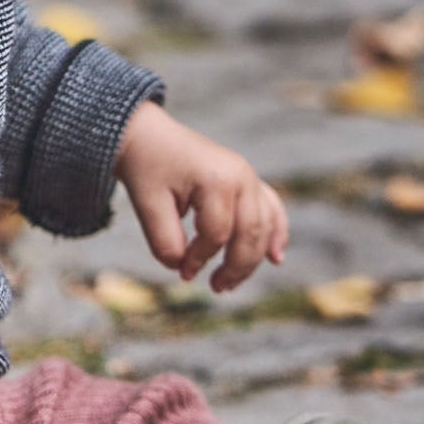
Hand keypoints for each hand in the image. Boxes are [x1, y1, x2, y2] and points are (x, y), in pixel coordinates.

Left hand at [113, 100, 288, 293]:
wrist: (147, 136)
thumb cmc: (146, 168)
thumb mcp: (147, 205)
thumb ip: (164, 241)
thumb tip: (182, 268)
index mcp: (217, 180)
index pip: (217, 234)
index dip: (200, 259)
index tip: (182, 272)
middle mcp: (241, 176)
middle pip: (250, 233)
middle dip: (235, 267)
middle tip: (216, 288)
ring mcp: (248, 176)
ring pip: (263, 226)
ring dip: (252, 259)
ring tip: (231, 283)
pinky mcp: (247, 180)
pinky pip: (270, 208)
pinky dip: (276, 233)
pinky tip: (276, 258)